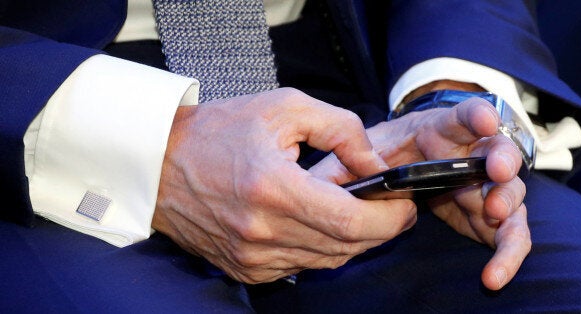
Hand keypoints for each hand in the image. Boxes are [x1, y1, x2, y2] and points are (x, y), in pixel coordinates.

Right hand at [151, 88, 416, 283]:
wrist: (158, 162)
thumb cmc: (217, 131)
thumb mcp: (285, 108)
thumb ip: (342, 131)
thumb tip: (375, 166)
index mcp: (272, 188)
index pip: (351, 222)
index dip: (390, 216)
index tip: (405, 202)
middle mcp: (261, 232)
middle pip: (346, 246)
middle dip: (381, 228)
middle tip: (391, 204)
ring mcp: (251, 256)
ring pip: (328, 260)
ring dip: (353, 238)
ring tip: (355, 207)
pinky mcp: (244, 268)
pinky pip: (302, 266)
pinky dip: (322, 247)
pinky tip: (320, 222)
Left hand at [310, 97, 530, 289]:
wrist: (398, 170)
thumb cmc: (385, 154)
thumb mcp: (364, 150)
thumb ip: (355, 157)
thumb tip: (362, 175)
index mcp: (442, 131)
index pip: (462, 117)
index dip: (475, 115)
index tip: (484, 120)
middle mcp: (471, 155)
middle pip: (497, 152)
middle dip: (502, 160)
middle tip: (497, 172)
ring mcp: (483, 185)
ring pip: (510, 192)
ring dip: (506, 203)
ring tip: (493, 214)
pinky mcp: (486, 216)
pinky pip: (506, 234)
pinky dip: (506, 253)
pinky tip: (493, 275)